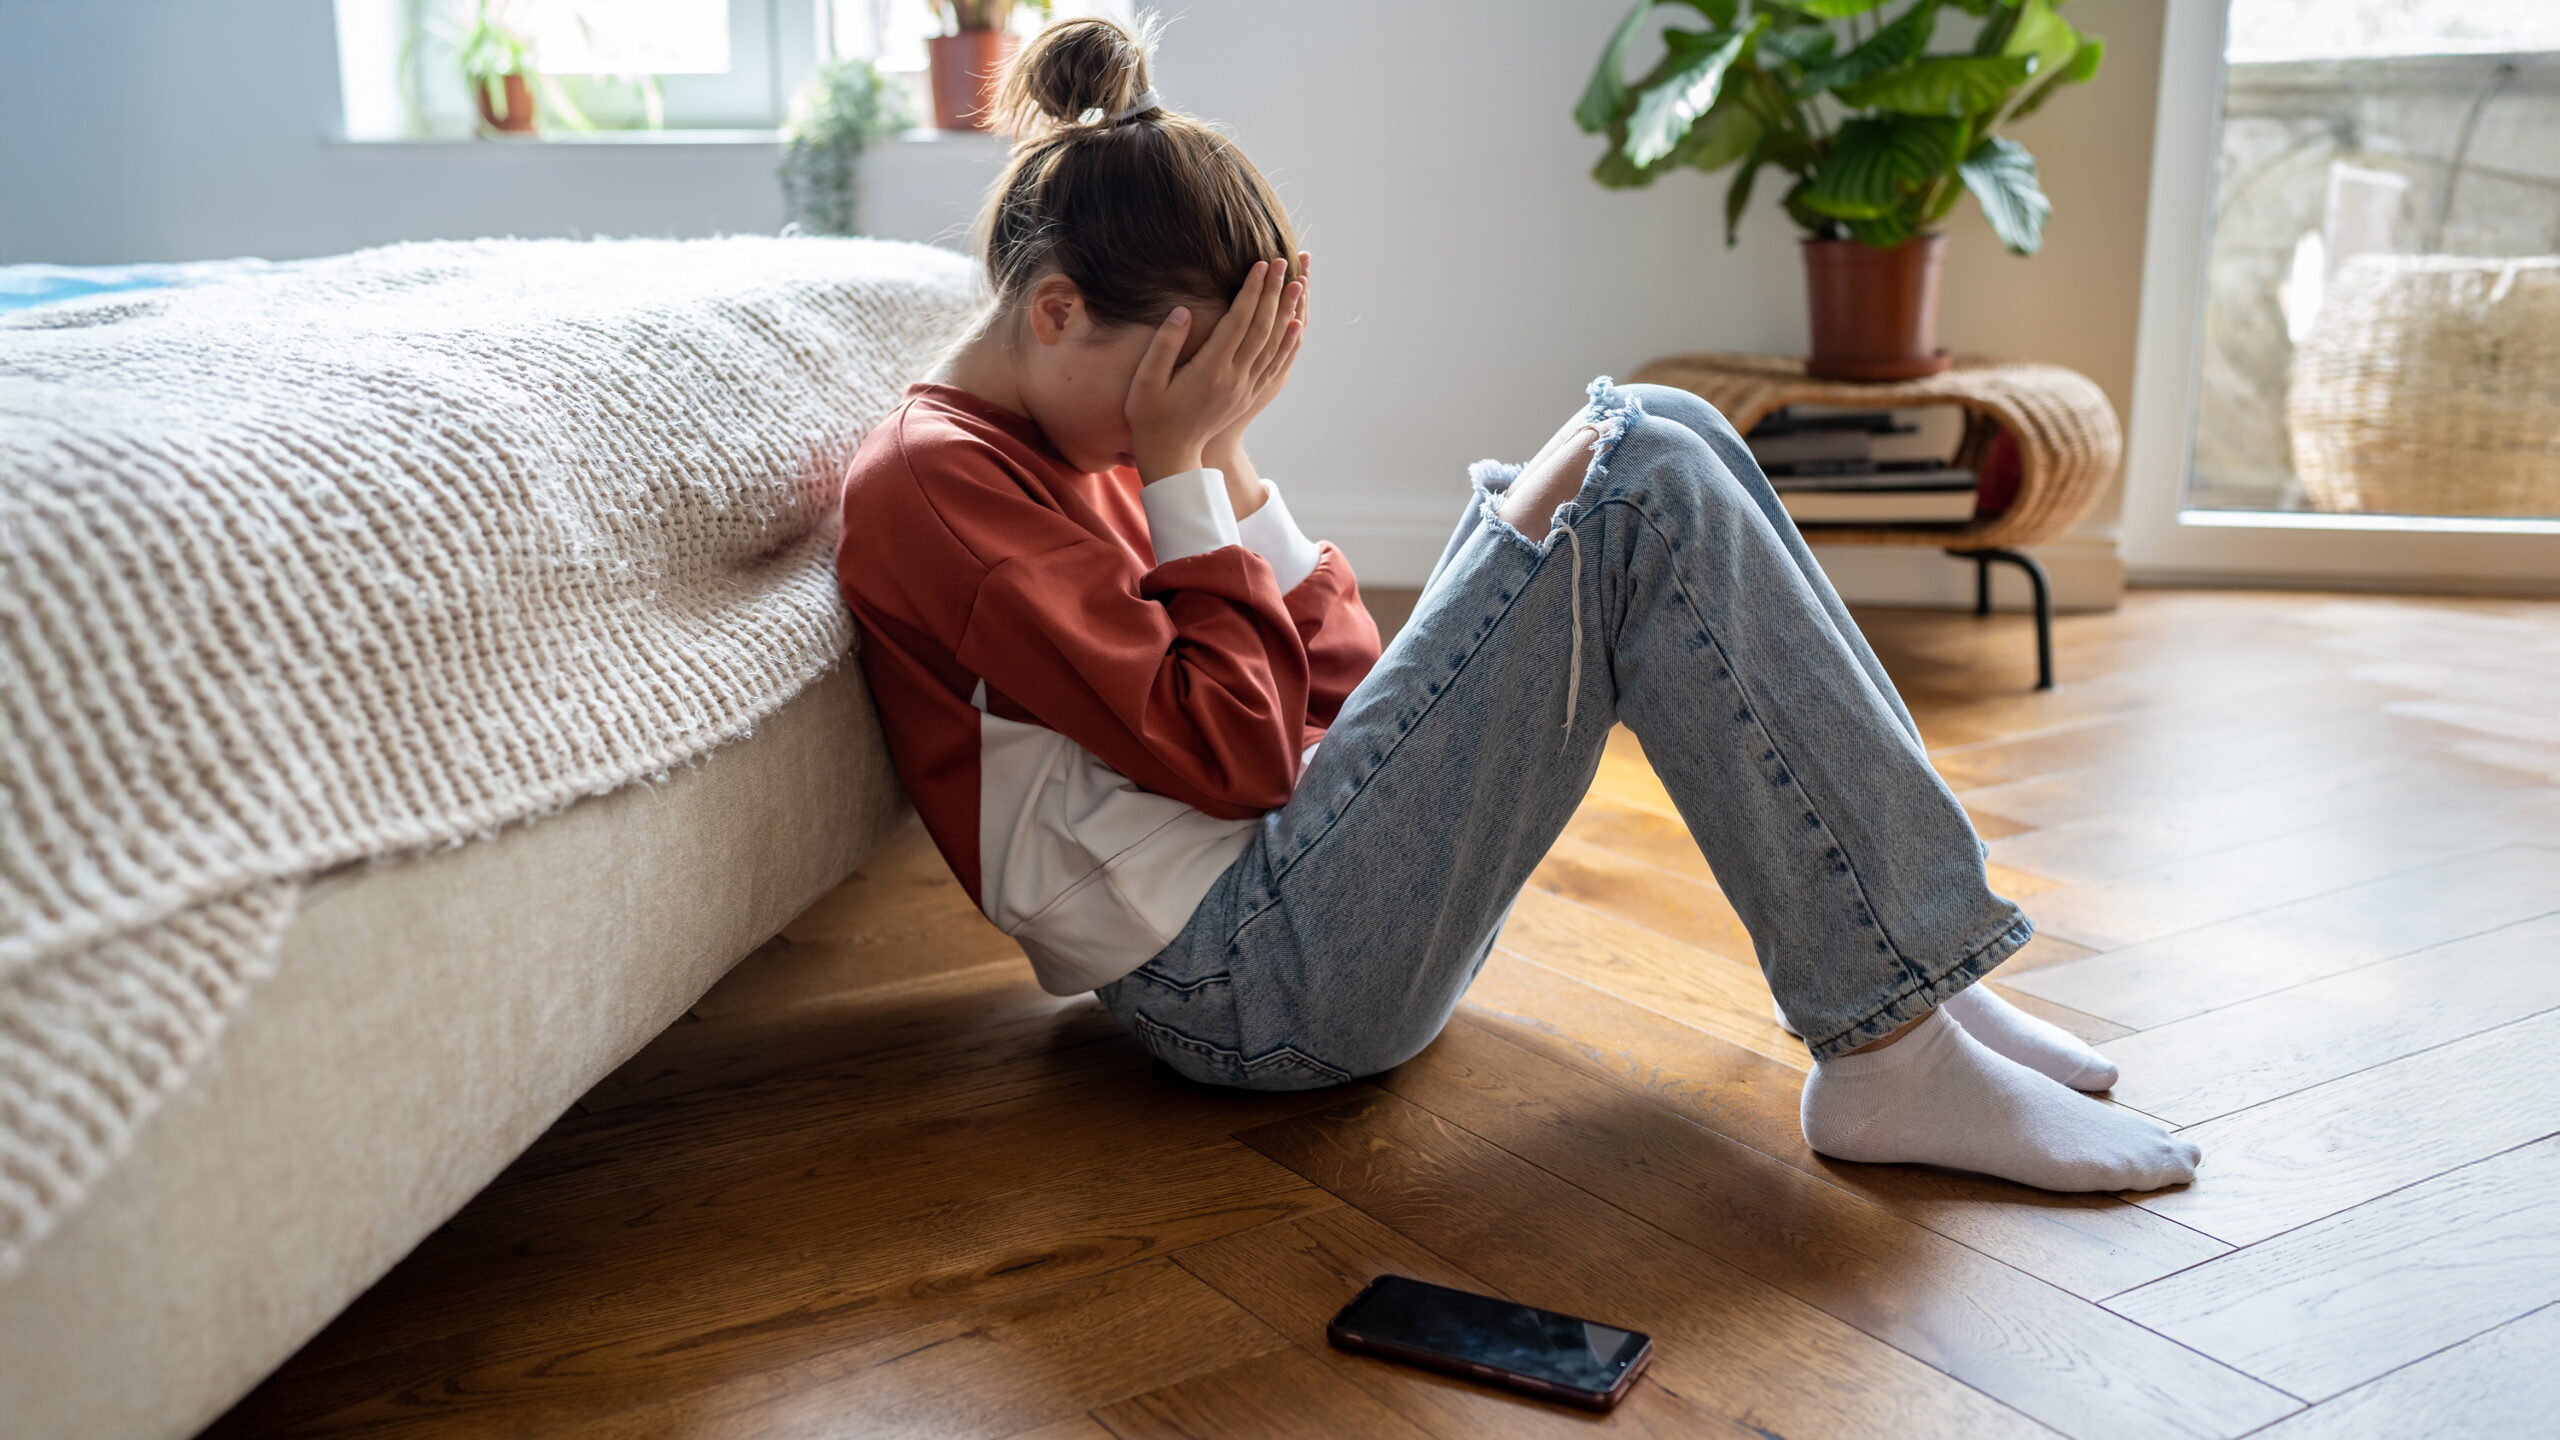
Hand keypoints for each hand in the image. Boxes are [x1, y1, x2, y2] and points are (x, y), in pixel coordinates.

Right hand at [1126, 257, 1304, 484]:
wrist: (1171, 456)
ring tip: (1299, 284)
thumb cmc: (1150, 416)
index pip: (1238, 323)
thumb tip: (1182, 310)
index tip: (1260, 264)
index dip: (1251, 292)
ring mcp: (1245, 388)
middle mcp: (1234, 379)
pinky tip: (1296, 325)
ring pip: (1274, 345)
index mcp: (1209, 371)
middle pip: (1261, 329)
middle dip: (1273, 293)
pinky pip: (1276, 365)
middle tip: (1284, 262)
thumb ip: (1164, 344)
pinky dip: (1289, 343)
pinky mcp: (1250, 395)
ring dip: (1288, 312)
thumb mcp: (1146, 380)